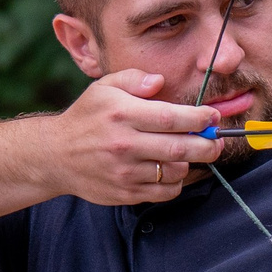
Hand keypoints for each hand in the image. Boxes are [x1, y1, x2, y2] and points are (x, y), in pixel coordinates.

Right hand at [42, 70, 223, 205]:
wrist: (54, 155)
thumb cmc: (86, 117)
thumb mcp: (104, 88)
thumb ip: (134, 78)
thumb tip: (160, 82)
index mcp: (122, 114)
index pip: (170, 117)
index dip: (199, 118)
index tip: (213, 117)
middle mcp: (123, 144)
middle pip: (180, 148)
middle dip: (208, 145)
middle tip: (217, 141)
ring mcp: (124, 172)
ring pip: (176, 171)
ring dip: (189, 162)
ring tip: (186, 152)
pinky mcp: (125, 193)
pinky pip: (165, 191)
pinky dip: (176, 182)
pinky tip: (170, 169)